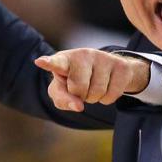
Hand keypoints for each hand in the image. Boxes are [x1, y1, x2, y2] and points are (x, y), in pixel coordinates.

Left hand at [34, 49, 149, 111]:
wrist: (109, 69)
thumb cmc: (77, 80)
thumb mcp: (63, 89)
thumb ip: (62, 99)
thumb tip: (78, 106)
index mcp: (65, 59)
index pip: (56, 63)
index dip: (49, 63)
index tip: (41, 62)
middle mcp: (83, 55)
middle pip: (78, 88)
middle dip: (80, 95)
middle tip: (82, 88)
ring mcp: (103, 58)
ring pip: (96, 93)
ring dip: (94, 98)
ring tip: (94, 87)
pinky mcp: (121, 67)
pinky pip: (111, 95)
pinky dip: (107, 99)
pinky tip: (107, 88)